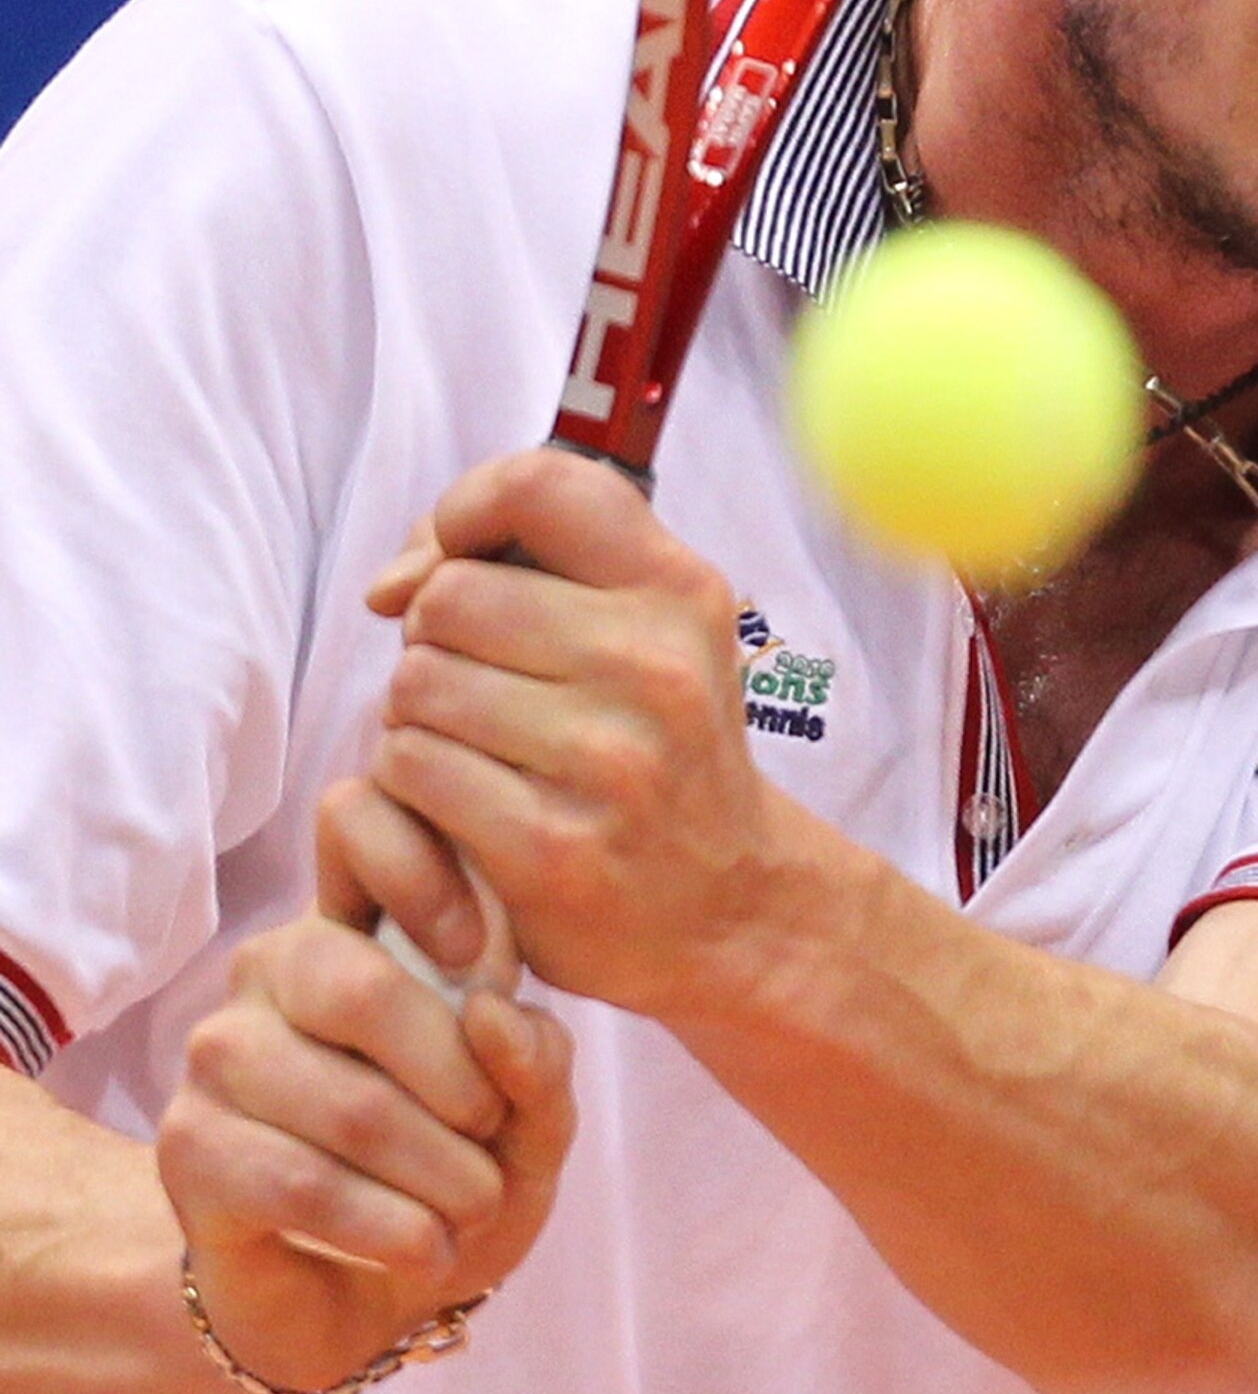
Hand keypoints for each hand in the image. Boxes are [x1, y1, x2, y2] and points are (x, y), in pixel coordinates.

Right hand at [155, 834, 572, 1393]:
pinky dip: (384, 1224)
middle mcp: (273, 966)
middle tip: (495, 1138)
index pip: (355, 817)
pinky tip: (424, 1249)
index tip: (488, 967)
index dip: (426, 870)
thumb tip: (497, 1012)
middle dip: (453, 1077)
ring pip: (342, 1101)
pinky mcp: (188, 1147)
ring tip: (472, 1211)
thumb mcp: (532, 1119)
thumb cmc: (458, 1176)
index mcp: (357, 922)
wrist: (375, 1299)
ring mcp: (220, 1053)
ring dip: (432, 1171)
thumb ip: (537, 1061)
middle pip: (358, 983)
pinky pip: (298, 1179)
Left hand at [361, 446, 801, 1019]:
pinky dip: (409, 783)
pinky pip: (408, 767)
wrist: (727, 908)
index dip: (465, 510)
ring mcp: (605, 759)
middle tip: (477, 685)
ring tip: (472, 746)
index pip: (538, 485)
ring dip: (417, 714)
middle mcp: (653, 664)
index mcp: (678, 591)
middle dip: (434, 637)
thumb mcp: (642, 631)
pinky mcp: (549, 848)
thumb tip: (393, 585)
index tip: (458, 561)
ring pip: (415, 681)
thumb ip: (524, 564)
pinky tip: (459, 803)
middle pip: (450, 595)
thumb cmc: (656, 750)